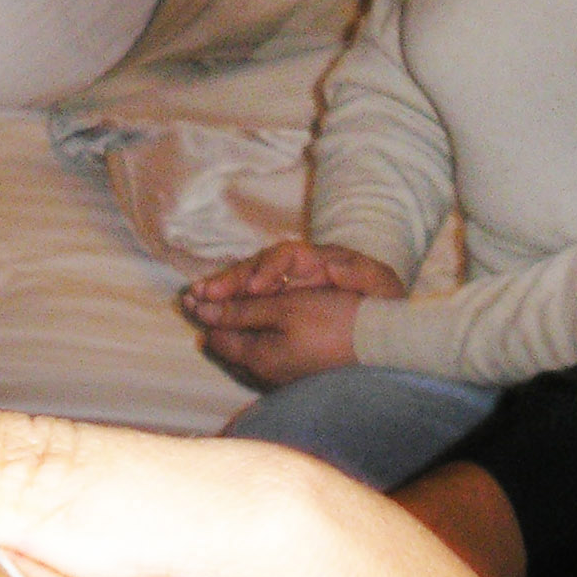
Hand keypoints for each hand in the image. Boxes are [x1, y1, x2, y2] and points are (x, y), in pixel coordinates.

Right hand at [183, 239, 404, 306]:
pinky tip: (208, 313)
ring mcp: (283, 287)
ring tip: (195, 300)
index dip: (269, 269)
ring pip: (246, 283)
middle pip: (257, 266)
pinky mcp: (277, 306)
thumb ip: (360, 274)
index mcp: (318, 259)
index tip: (257, 287)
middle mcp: (295, 269)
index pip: (287, 256)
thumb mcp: (378, 284)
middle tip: (204, 293)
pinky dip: (227, 307)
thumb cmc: (380, 299)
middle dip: (230, 279)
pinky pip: (248, 303)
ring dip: (221, 291)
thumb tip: (340, 267)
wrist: (381, 320)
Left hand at [183, 282, 365, 387]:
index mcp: (258, 357)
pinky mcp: (302, 374)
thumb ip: (241, 311)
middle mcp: (267, 373)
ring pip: (251, 349)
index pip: (215, 336)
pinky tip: (274, 320)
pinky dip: (264, 334)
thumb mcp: (284, 309)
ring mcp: (285, 377)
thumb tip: (201, 311)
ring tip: (245, 302)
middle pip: (231, 346)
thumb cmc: (333, 323)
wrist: (382, 348)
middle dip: (223, 320)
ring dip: (244, 326)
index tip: (199, 291)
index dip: (206, 310)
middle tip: (219, 295)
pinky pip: (271, 353)